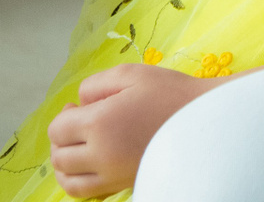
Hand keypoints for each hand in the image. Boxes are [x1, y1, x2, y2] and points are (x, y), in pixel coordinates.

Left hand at [47, 63, 222, 197]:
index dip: (64, 115)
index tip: (76, 107)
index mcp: (99, 123)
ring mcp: (113, 174)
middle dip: (62, 139)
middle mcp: (101, 154)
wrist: (205, 121)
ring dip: (65, 165)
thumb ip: (95, 84)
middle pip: (59, 156)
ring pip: (68, 180)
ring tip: (77, 149)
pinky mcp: (124, 184)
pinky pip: (87, 193)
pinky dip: (79, 182)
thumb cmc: (170, 94)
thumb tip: (79, 103)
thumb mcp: (132, 74)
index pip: (58, 129)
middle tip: (77, 123)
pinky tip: (89, 167)